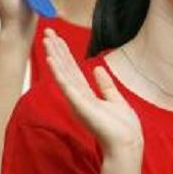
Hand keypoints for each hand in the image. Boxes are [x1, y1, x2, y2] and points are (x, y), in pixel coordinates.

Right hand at [43, 29, 142, 160]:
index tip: (56, 38)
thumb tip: (98, 68)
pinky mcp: (79, 105)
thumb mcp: (115, 99)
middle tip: (46, 31)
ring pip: (62, 73)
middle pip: (64, 68)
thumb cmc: (122, 127)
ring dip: (54, 56)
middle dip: (56, 49)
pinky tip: (51, 59)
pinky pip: (66, 85)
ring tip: (46, 39)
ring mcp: (77, 100)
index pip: (72, 69)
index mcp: (86, 94)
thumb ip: (105, 85)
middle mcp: (78, 96)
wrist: (126, 143)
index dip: (64, 53)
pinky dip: (58, 72)